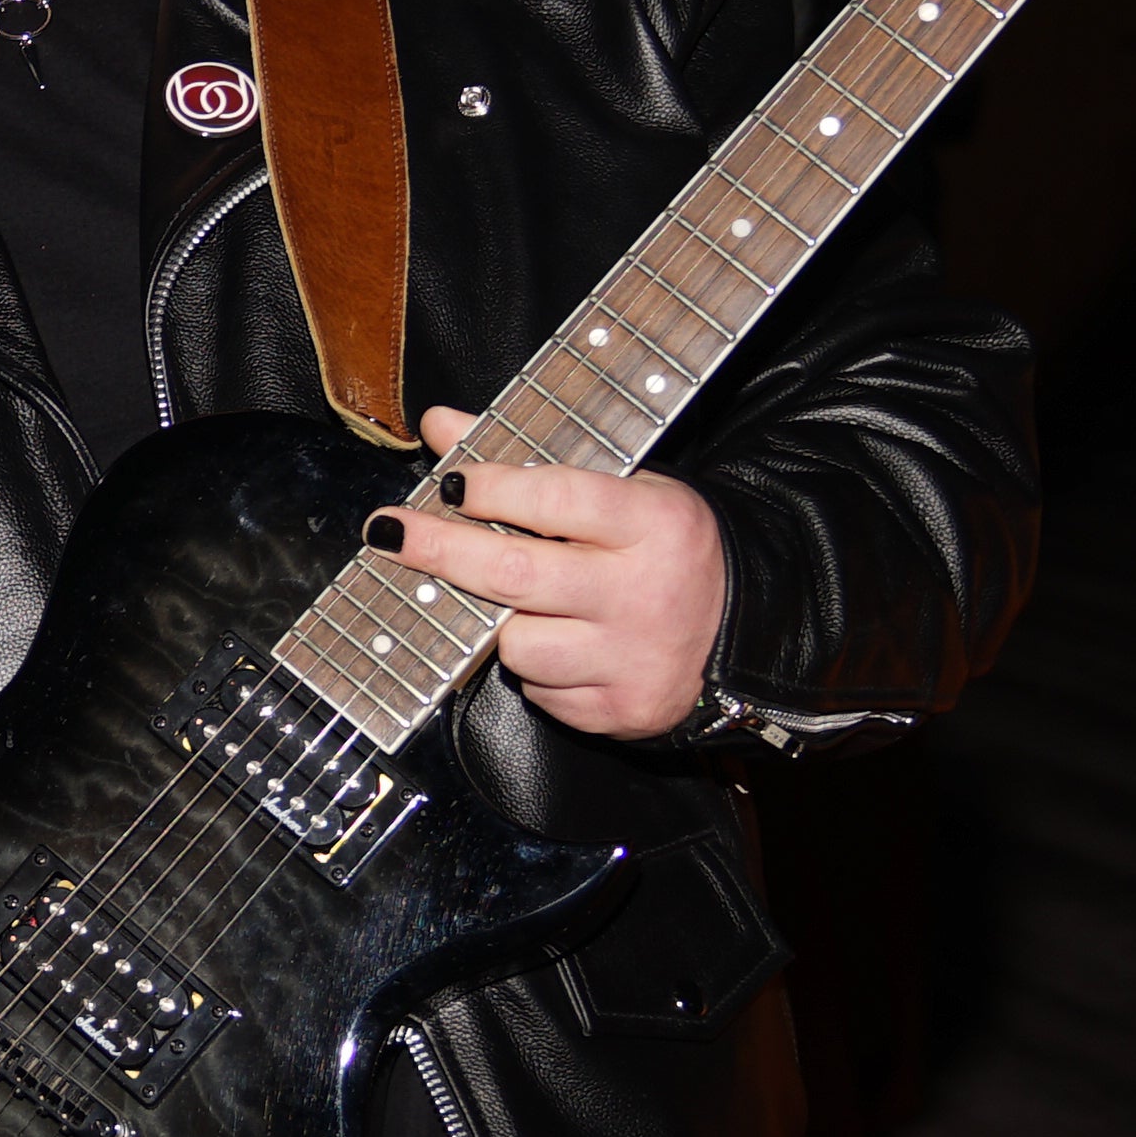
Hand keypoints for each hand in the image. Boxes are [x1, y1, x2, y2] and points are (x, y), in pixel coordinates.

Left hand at [377, 410, 730, 739]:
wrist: (747, 631)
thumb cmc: (667, 549)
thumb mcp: (625, 488)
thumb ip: (532, 460)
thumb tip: (441, 425)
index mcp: (655, 524)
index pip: (556, 498)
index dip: (493, 488)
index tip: (449, 482)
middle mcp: (642, 594)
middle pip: (515, 574)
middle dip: (440, 550)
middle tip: (388, 532)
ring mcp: (630, 660)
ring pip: (518, 644)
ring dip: (504, 622)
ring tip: (535, 603)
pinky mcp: (619, 711)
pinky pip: (540, 691)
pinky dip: (538, 668)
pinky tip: (568, 644)